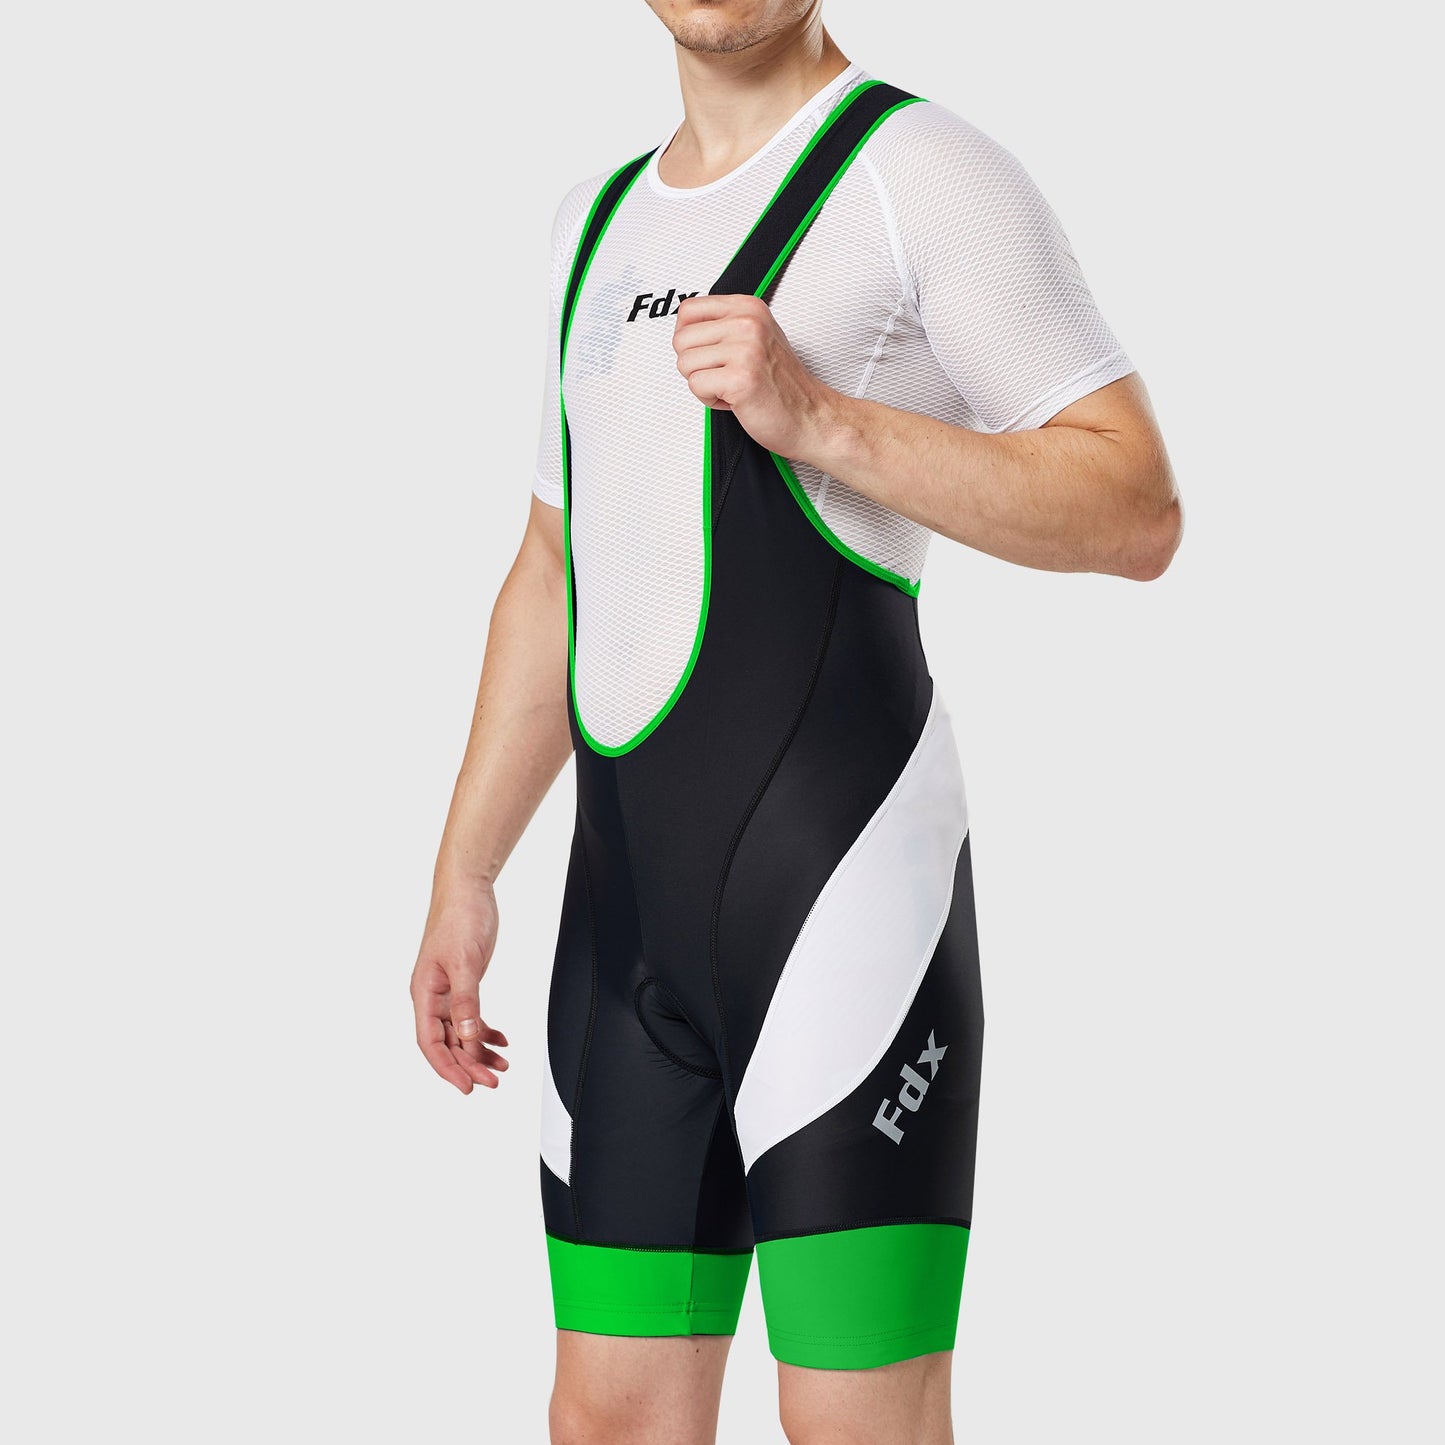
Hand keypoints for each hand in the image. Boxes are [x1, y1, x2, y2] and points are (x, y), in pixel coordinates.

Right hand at [410, 881, 508, 1093]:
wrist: (468, 890)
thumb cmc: (459, 917)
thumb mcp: (465, 961)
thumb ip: (466, 1000)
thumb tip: (468, 1035)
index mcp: (424, 992)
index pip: (430, 1042)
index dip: (447, 1068)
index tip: (467, 1087)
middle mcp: (432, 996)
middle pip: (448, 1043)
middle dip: (469, 1065)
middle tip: (493, 1081)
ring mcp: (447, 991)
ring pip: (461, 1033)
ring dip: (479, 1052)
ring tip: (502, 1067)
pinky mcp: (463, 983)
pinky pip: (471, 1017)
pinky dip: (486, 1031)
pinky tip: (501, 1041)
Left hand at [672, 293, 838, 457]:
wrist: (810, 417)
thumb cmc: (782, 385)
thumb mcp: (756, 338)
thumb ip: (724, 327)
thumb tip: (684, 328)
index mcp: (749, 308)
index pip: (688, 309)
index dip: (688, 337)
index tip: (707, 352)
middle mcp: (747, 323)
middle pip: (681, 339)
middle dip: (694, 364)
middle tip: (723, 374)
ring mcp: (745, 349)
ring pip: (685, 363)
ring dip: (703, 383)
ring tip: (731, 386)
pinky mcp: (741, 378)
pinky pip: (696, 386)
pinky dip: (709, 400)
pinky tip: (734, 399)